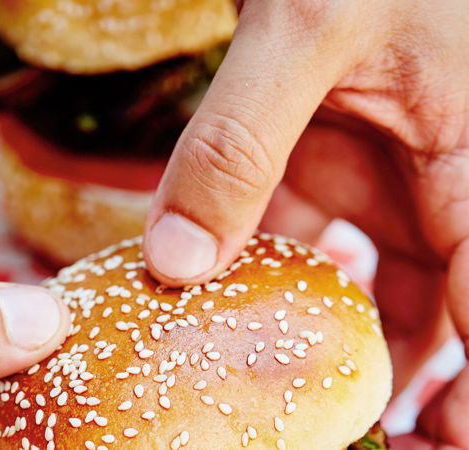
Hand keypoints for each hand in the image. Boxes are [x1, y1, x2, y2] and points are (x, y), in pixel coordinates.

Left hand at [142, 1, 468, 446]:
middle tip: (368, 440)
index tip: (443, 437)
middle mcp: (432, 174)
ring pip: (368, 283)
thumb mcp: (299, 31)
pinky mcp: (320, 164)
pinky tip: (227, 311)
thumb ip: (240, 143)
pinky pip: (298, 241)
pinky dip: (266, 279)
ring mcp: (375, 174)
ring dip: (333, 339)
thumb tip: (176, 261)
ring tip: (300, 402)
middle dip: (412, 376)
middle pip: (442, 306)